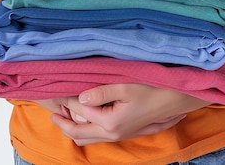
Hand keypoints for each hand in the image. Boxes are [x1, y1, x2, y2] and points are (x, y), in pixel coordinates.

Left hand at [46, 84, 209, 145]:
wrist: (173, 101)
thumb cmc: (151, 90)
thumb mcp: (125, 86)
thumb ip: (101, 92)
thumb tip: (81, 96)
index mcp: (110, 122)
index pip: (80, 112)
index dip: (67, 101)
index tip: (58, 90)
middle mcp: (112, 133)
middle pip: (79, 134)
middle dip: (63, 124)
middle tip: (51, 113)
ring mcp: (118, 135)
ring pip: (88, 139)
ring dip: (73, 130)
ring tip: (63, 118)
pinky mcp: (123, 133)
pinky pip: (98, 137)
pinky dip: (86, 132)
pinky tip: (85, 122)